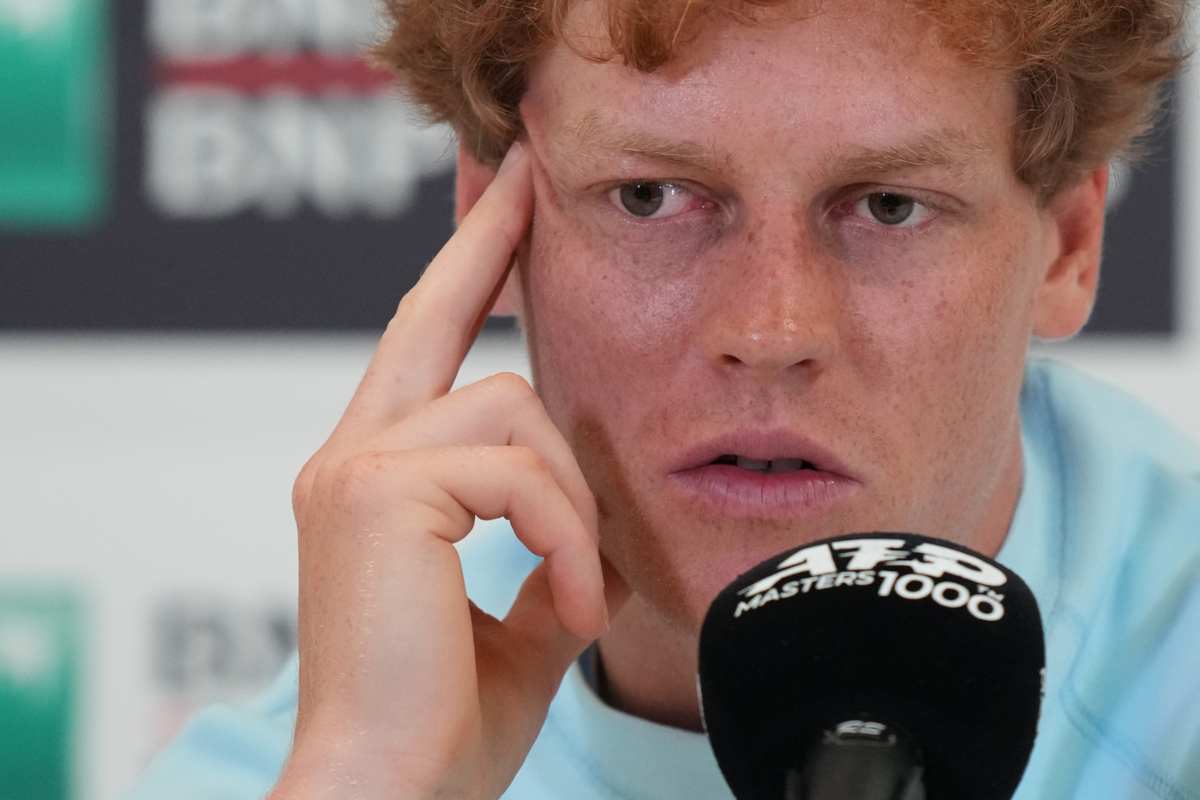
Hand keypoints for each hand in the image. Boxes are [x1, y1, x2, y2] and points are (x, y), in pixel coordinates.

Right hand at [270, 142, 627, 799]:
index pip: (416, 350)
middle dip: (484, 244)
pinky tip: (571, 604)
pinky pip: (518, 475)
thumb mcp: (518, 629)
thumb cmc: (440, 729)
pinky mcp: (377, 493)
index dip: (456, 271)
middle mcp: (349, 459)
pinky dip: (565, 539)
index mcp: (373, 485)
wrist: (390, 796)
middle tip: (525, 177)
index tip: (492, 201)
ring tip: (582, 593)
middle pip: (437, 324)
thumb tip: (585, 539)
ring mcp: (355, 469)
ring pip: (511, 411)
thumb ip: (544, 564)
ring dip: (570, 502)